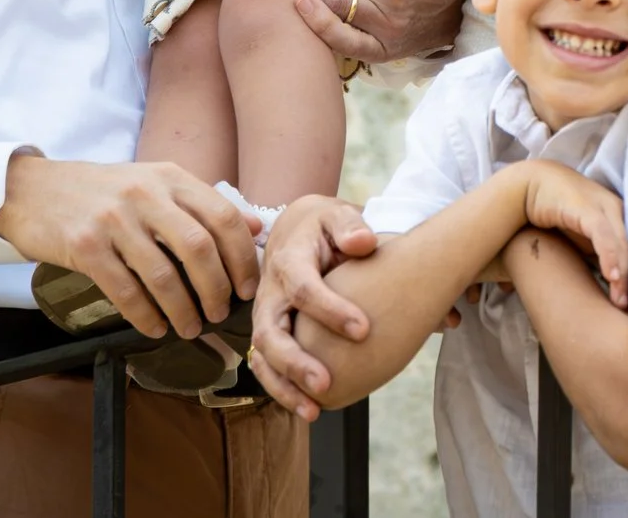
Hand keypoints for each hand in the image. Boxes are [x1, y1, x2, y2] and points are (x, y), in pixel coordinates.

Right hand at [0, 156, 256, 339]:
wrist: (30, 188)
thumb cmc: (100, 190)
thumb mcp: (154, 181)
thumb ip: (202, 203)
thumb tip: (256, 228)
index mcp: (170, 176)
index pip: (223, 216)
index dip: (242, 256)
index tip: (247, 287)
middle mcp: (146, 193)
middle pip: (200, 248)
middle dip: (217, 288)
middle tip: (220, 313)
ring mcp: (114, 219)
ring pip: (163, 274)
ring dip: (183, 309)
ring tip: (189, 327)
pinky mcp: (85, 246)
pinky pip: (125, 290)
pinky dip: (145, 315)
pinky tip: (155, 328)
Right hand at [248, 195, 379, 419]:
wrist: (296, 229)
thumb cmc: (324, 226)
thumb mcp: (336, 215)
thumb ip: (350, 225)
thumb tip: (364, 243)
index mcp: (288, 261)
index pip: (304, 289)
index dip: (331, 311)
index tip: (363, 330)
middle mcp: (270, 293)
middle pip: (271, 332)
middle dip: (295, 362)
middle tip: (325, 386)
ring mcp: (265, 316)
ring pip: (263, 357)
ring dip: (285, 387)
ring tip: (313, 411)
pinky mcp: (270, 334)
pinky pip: (268, 367)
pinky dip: (284, 390)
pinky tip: (311, 410)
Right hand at [514, 161, 627, 308]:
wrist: (529, 186)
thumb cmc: (556, 213)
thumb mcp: (580, 237)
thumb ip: (595, 254)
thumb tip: (601, 288)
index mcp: (618, 218)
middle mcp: (616, 211)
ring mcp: (603, 207)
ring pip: (620, 244)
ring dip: (622, 274)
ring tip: (620, 300)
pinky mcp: (586, 207)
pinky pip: (603, 234)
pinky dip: (609, 255)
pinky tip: (611, 276)